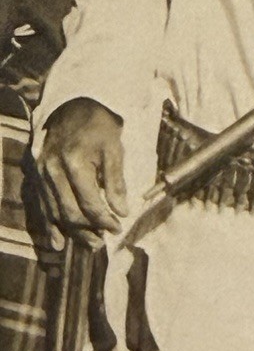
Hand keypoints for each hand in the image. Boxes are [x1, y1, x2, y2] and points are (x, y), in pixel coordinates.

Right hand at [38, 97, 127, 237]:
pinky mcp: (34, 175)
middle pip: (69, 212)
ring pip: (54, 212)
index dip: (104, 220)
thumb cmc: (98, 126)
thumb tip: (122, 211)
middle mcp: (52, 171)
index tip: (117, 228)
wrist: (73, 105)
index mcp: (73, 162)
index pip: (89, 203)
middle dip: (88, 231)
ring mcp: (40, 174)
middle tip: (102, 243)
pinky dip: (48, 225)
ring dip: (71, 232)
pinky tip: (57, 242)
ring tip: (89, 244)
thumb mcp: (114, 148)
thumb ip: (116, 181)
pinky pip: (40, 206)